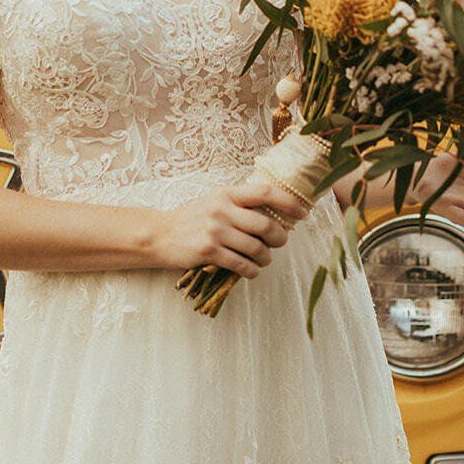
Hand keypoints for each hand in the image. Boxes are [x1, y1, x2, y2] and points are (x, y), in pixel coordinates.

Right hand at [149, 181, 311, 278]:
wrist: (160, 234)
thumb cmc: (191, 218)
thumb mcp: (214, 201)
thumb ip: (239, 203)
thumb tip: (273, 212)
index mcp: (226, 194)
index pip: (265, 192)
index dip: (288, 202)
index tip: (303, 213)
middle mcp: (222, 210)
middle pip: (266, 225)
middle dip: (280, 238)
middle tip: (279, 243)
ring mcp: (215, 231)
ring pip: (257, 248)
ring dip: (266, 258)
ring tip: (264, 259)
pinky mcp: (209, 251)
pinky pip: (242, 265)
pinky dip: (252, 271)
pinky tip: (252, 271)